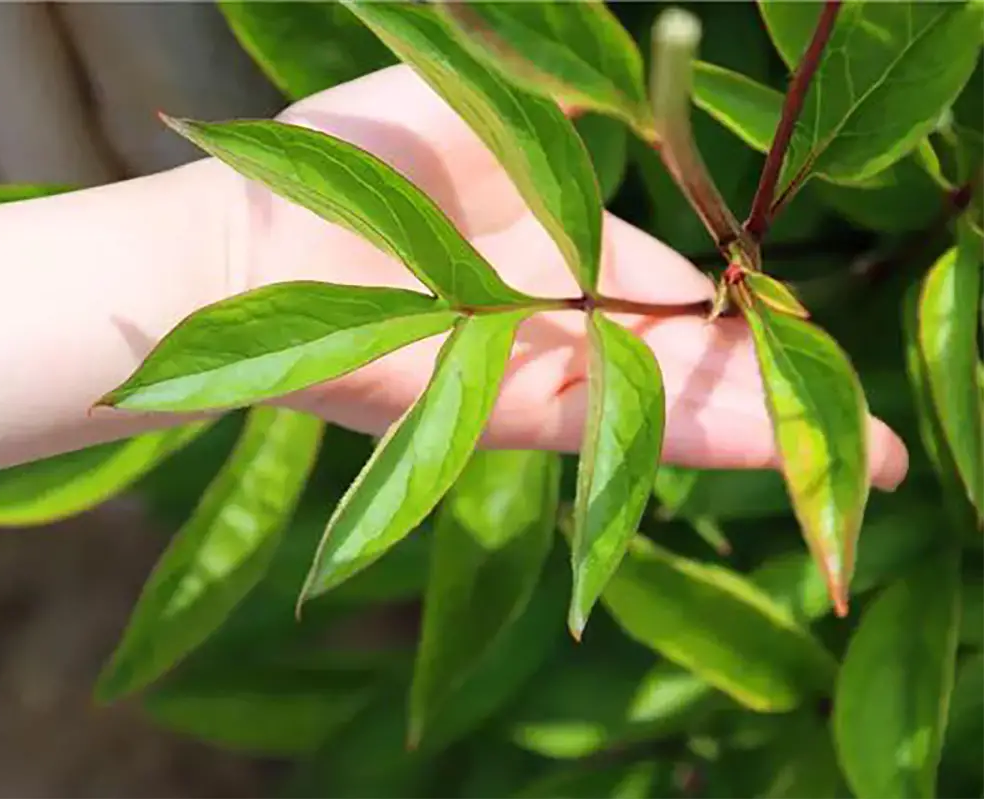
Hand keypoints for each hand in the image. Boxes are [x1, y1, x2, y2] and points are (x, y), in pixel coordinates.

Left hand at [230, 64, 907, 488]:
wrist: (256, 226)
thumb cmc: (351, 153)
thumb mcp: (490, 97)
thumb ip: (574, 97)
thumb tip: (640, 77)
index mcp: (562, 248)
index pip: (679, 292)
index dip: (750, 318)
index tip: (813, 333)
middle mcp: (560, 326)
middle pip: (690, 369)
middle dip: (784, 402)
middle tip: (878, 452)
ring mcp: (537, 377)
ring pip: (672, 412)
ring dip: (771, 436)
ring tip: (868, 468)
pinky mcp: (505, 417)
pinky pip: (623, 430)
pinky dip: (703, 440)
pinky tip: (791, 452)